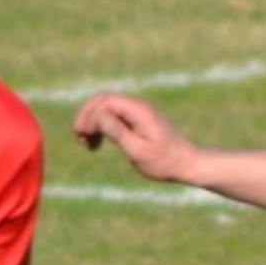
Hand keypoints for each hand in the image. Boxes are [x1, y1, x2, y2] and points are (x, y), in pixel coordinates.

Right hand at [71, 93, 195, 183]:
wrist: (187, 164)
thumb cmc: (163, 162)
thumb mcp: (137, 150)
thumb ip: (117, 132)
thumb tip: (96, 117)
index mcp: (139, 111)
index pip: (105, 102)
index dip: (88, 116)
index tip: (82, 137)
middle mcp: (138, 107)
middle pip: (103, 100)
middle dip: (87, 116)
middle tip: (78, 137)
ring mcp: (138, 112)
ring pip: (106, 107)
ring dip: (92, 122)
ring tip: (86, 143)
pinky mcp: (138, 120)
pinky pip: (113, 116)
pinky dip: (101, 126)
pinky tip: (96, 143)